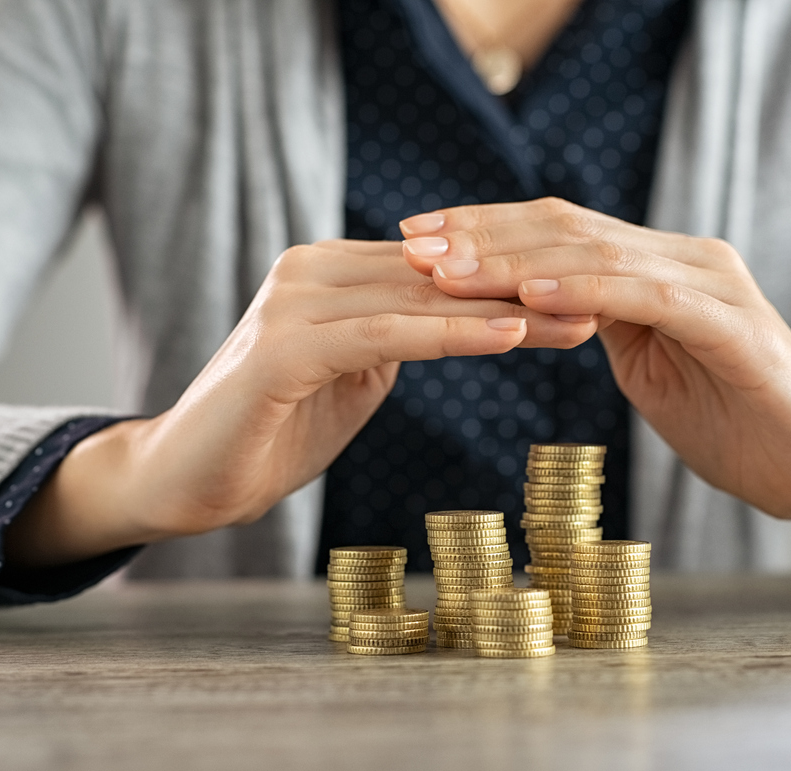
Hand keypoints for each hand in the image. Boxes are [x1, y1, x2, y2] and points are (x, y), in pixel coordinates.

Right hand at [5, 240, 596, 564]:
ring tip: (579, 317)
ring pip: (421, 298)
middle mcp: (313, 270)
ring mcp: (294, 302)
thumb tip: (463, 321)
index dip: (516, 283)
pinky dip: (450, 335)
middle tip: (608, 299)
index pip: (442, 272)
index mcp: (334, 274)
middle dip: (526, 290)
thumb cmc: (271, 432)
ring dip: (505, 309)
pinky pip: (385, 334)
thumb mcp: (353, 377)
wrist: (182, 479)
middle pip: (441, 276)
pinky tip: (508, 337)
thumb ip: (396, 339)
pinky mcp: (284, 346)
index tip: (589, 296)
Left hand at [400, 200, 790, 548]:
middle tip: (409, 243)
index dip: (484, 232)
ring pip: (597, 253)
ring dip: (513, 258)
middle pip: (567, 228)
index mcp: (658, 268)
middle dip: (480, 236)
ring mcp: (712, 285)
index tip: (414, 240)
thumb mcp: (650, 370)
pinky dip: (584, 289)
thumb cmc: (737, 426)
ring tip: (445, 267)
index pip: (558, 232)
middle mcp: (685, 258)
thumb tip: (537, 307)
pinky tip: (528, 291)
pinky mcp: (733, 326)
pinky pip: (646, 296)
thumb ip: (603, 327)